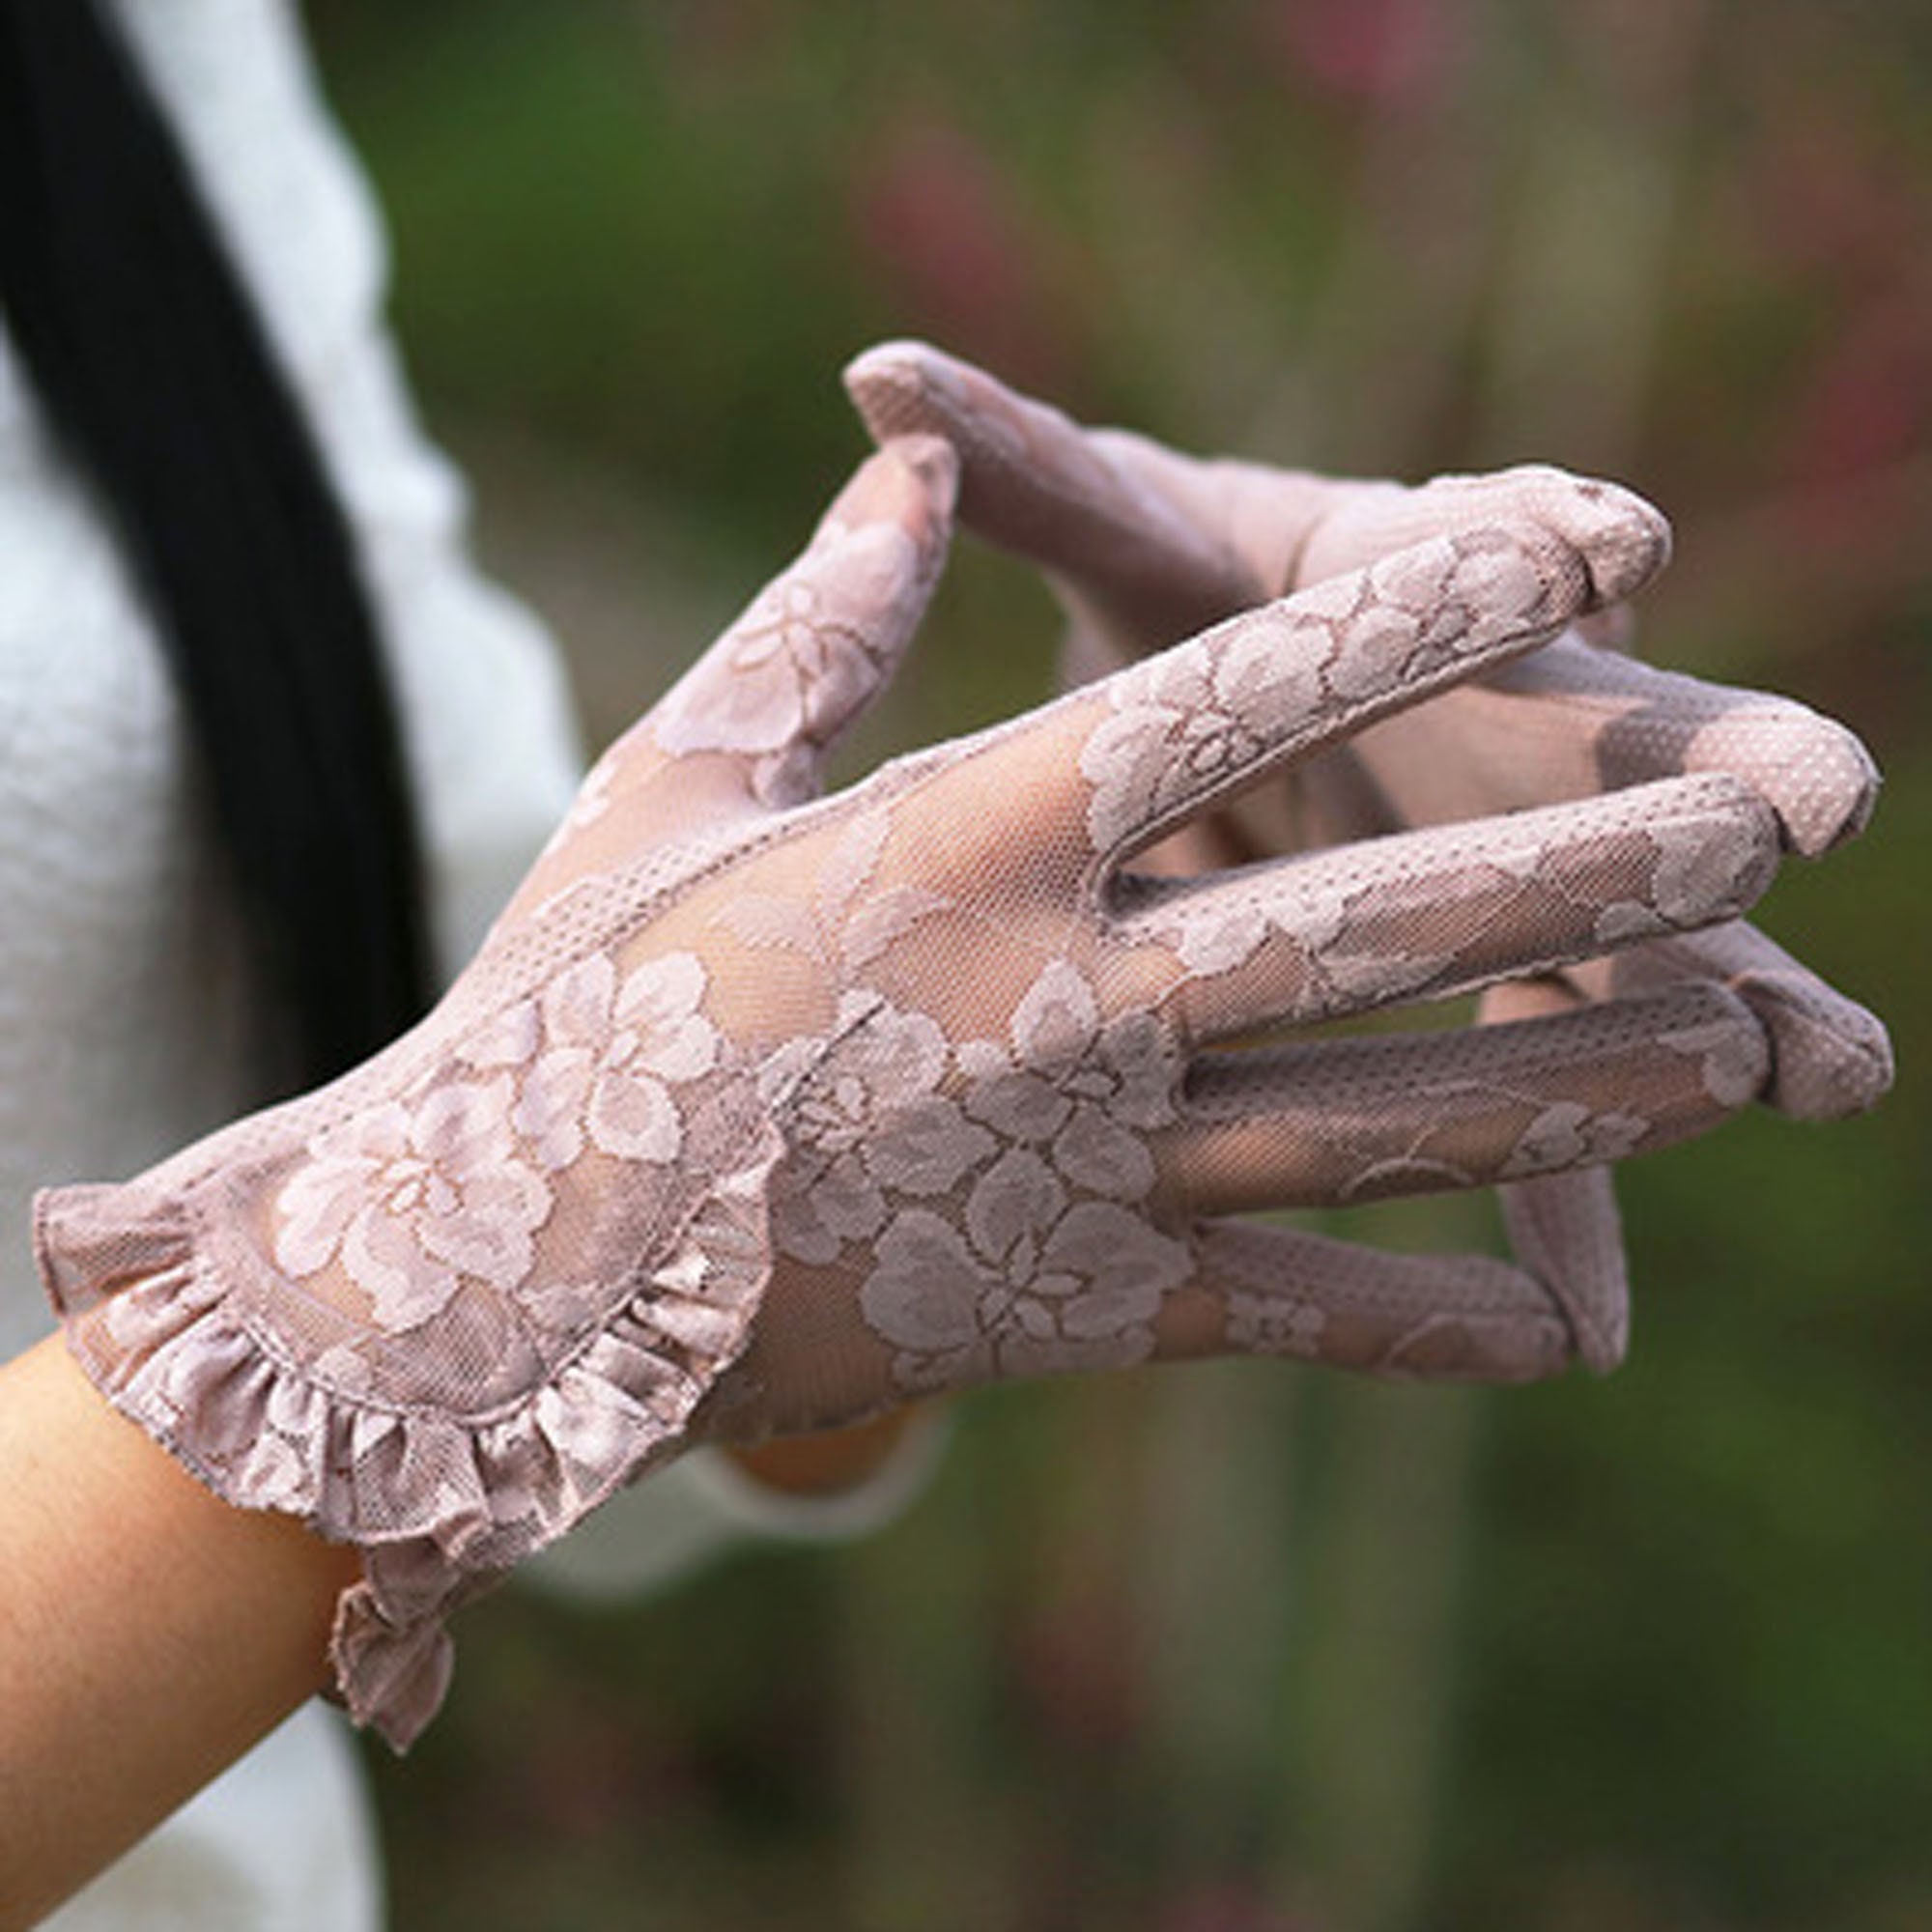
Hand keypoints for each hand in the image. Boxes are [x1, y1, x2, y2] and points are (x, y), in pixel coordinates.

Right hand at [41, 415, 1811, 1746]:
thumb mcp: (676, 777)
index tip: (1571, 533)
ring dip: (1565, 1086)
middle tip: (1767, 818)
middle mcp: (1051, 1005)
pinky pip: (1286, 1314)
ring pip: (1374, 1124)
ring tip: (1729, 1053)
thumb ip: (821, 621)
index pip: (1221, 694)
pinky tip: (1560, 1328)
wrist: (492, 1279)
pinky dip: (1424, 1319)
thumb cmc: (571, 1009)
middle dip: (1581, 863)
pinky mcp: (1070, 1319)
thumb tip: (903, 453)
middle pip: (1369, 919)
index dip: (1408, 604)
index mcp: (957, 845)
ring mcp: (1075, 1175)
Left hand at [845, 340, 1891, 1369]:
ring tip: (1816, 1066)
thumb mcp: (1099, 547)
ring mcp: (1482, 882)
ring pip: (1605, 950)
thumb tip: (875, 373)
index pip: (1450, 554)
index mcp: (1375, 590)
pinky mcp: (1452, 1012)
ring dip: (1697, 1007)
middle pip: (1597, 748)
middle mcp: (1464, 725)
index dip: (1524, 536)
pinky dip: (1540, 1208)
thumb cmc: (1145, 611)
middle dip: (1701, 768)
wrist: (1172, 766)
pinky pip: (1496, 1120)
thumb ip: (1020, 477)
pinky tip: (1585, 1324)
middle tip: (1813, 794)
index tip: (1606, 532)